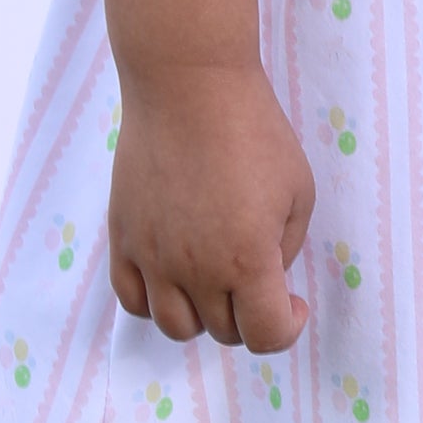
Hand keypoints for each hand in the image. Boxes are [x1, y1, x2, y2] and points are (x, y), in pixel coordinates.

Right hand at [108, 60, 315, 349]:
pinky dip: (155, 300)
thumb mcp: (298, 190)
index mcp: (247, 261)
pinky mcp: (123, 238)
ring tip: (215, 281)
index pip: (266, 336)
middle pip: (222, 331)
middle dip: (248, 315)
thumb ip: (285, 248)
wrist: (189, 86)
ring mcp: (153, 257)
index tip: (292, 302)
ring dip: (202, 316)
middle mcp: (195, 270)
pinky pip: (131, 298)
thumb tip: (267, 277)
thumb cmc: (254, 131)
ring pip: (174, 326)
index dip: (287, 327)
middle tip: (258, 277)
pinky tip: (175, 274)